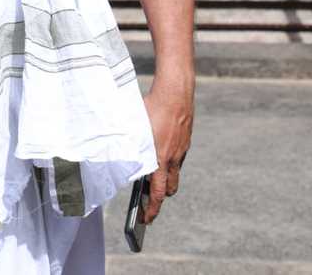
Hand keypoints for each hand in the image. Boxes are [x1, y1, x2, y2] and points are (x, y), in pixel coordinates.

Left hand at [142, 77, 193, 222]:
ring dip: (165, 177)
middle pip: (169, 188)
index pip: (158, 193)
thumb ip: (135, 146)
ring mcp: (182, 149)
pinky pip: (178, 157)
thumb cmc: (152, 107)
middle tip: (149, 198)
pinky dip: (169, 160)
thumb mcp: (138, 128)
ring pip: (174, 172)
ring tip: (153, 175)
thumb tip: (125, 156)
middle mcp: (173, 157)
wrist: (175, 91)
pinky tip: (160, 150)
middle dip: (160, 196)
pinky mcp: (185, 140)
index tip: (146, 219)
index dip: (152, 209)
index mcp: (160, 158)